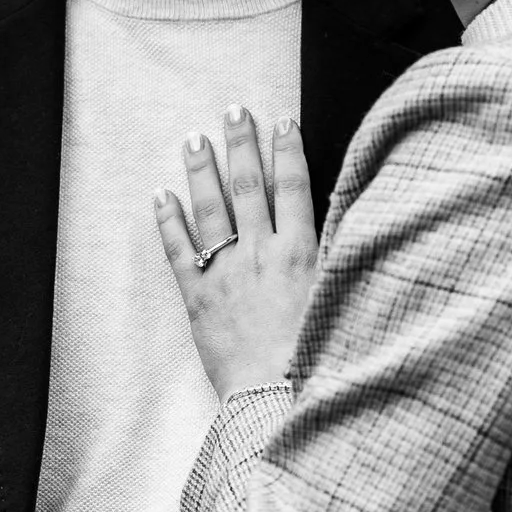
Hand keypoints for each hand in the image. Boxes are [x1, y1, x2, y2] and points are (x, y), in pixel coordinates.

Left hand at [155, 108, 316, 397]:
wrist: (279, 399)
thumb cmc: (320, 357)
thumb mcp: (343, 299)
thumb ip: (341, 257)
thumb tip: (352, 220)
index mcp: (302, 253)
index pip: (295, 188)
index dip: (288, 152)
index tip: (282, 121)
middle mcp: (261, 255)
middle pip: (249, 188)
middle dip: (241, 146)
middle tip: (233, 111)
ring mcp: (226, 274)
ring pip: (210, 210)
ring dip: (201, 172)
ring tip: (194, 140)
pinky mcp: (198, 299)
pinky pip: (177, 252)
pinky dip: (167, 222)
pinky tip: (159, 195)